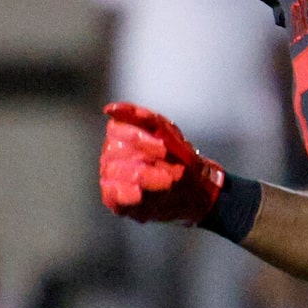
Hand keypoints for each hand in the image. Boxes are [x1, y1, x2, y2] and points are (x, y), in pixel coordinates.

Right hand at [100, 102, 225, 226]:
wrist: (196, 190)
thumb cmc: (180, 158)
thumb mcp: (170, 135)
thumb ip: (146, 119)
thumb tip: (111, 109)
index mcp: (122, 132)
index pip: (116, 129)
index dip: (139, 139)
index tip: (164, 149)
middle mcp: (112, 153)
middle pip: (114, 150)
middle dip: (145, 158)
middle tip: (169, 167)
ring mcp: (111, 175)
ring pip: (114, 171)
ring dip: (144, 176)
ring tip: (167, 182)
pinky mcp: (114, 198)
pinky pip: (111, 194)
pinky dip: (125, 194)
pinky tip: (140, 194)